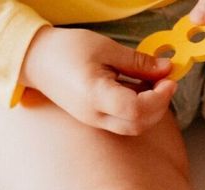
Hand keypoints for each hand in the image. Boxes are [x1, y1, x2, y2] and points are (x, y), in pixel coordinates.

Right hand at [21, 26, 177, 134]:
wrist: (35, 59)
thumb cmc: (65, 50)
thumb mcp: (105, 48)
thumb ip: (137, 62)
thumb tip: (166, 69)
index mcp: (94, 95)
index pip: (136, 109)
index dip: (159, 98)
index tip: (169, 80)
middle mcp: (94, 115)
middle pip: (138, 124)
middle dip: (160, 105)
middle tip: (166, 81)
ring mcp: (94, 121)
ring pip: (133, 127)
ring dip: (151, 109)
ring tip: (154, 83)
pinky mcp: (95, 120)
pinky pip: (123, 122)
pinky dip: (139, 109)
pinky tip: (141, 88)